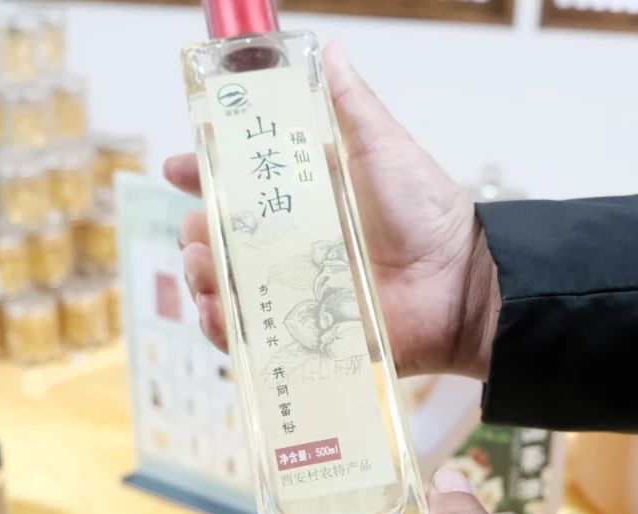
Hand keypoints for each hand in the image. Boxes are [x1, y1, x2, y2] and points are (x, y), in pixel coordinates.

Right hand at [164, 42, 500, 378]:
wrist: (461, 280)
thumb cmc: (428, 210)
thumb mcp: (384, 146)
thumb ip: (351, 104)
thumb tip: (330, 50)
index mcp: (307, 201)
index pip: (240, 186)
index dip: (203, 175)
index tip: (176, 169)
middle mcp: (296, 248)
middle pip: (223, 241)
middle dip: (196, 233)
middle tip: (199, 228)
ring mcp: (298, 294)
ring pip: (228, 289)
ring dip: (202, 279)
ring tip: (205, 269)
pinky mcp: (307, 337)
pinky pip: (252, 339)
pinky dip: (224, 329)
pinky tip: (216, 313)